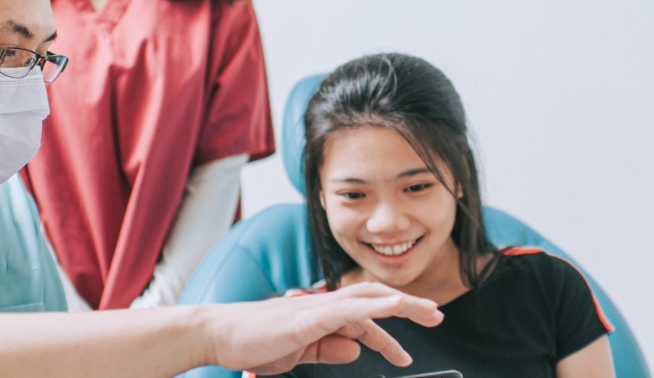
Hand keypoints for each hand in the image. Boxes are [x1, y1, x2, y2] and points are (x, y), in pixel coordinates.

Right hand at [202, 282, 443, 373]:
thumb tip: (356, 351)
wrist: (218, 334)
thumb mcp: (299, 354)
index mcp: (322, 316)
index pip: (364, 323)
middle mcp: (324, 306)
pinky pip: (349, 308)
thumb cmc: (252, 343)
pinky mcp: (309, 316)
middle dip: (407, 306)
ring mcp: (317, 308)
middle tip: (436, 315)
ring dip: (400, 303)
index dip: (387, 338)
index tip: (404, 356)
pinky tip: (393, 307)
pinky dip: (374, 307)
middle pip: (374, 300)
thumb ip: (328, 350)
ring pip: (368, 299)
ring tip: (427, 311)